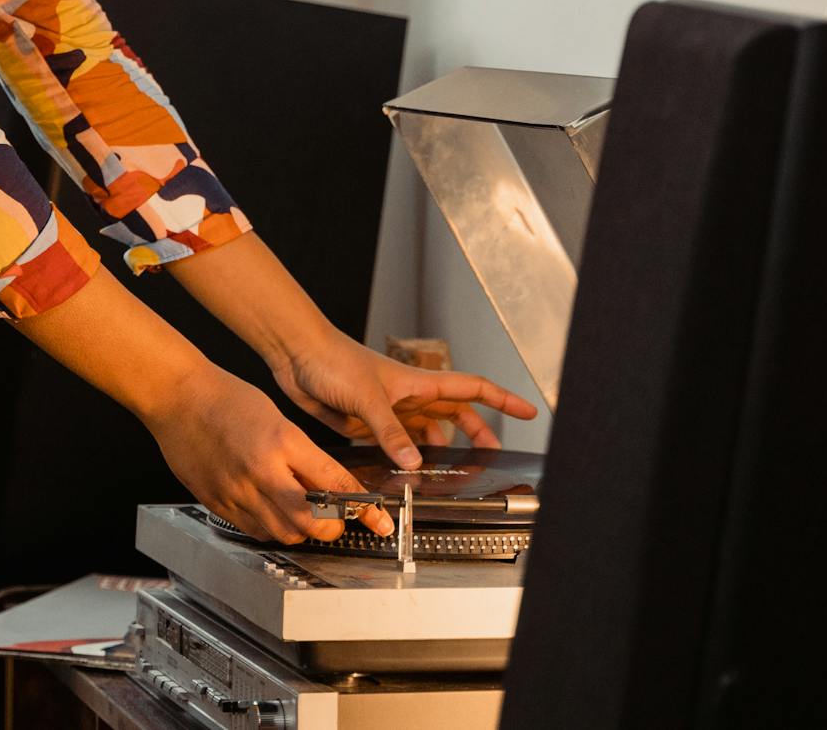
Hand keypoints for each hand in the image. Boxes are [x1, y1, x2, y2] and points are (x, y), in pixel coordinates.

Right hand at [141, 366, 398, 544]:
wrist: (179, 398)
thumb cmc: (228, 399)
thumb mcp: (279, 418)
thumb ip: (305, 455)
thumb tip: (331, 486)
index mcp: (282, 442)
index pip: (333, 484)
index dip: (362, 506)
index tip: (379, 519)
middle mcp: (261, 471)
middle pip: (312, 522)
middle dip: (333, 525)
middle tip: (338, 517)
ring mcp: (237, 491)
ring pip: (284, 533)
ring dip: (303, 530)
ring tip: (307, 515)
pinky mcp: (218, 503)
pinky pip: (255, 531)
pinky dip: (273, 528)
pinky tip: (275, 514)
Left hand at [272, 330, 537, 466]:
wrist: (297, 355)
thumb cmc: (333, 359)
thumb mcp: (368, 398)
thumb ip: (391, 432)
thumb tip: (415, 464)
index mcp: (419, 383)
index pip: (472, 389)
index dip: (502, 400)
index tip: (528, 412)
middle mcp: (408, 397)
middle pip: (455, 415)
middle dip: (477, 432)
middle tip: (492, 454)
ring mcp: (389, 409)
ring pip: (427, 431)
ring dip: (441, 449)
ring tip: (453, 471)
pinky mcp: (367, 421)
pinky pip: (396, 442)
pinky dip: (407, 456)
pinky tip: (408, 471)